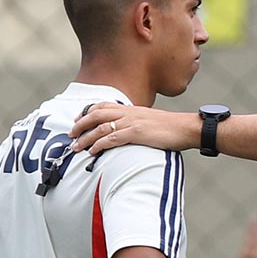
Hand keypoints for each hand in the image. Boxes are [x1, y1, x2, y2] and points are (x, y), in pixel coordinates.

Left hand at [70, 103, 196, 154]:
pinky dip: (99, 145)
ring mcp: (131, 122)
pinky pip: (111, 138)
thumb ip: (136, 123)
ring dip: (85, 137)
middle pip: (96, 114)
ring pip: (100, 127)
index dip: (87, 112)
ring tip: (75, 146)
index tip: (77, 121)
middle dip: (80, 124)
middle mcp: (128, 113)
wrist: (186, 128)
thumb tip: (128, 132)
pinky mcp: (136, 133)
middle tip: (70, 134)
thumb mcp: (150, 121)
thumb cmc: (171, 128)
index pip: (103, 106)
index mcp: (131, 109)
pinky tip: (92, 151)